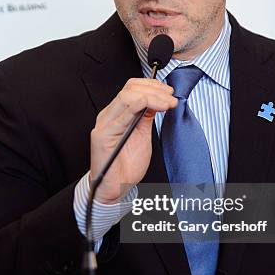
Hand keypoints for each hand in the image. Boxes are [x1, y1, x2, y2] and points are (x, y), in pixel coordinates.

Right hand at [89, 78, 176, 203]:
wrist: (115, 188)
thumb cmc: (125, 166)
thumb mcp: (142, 136)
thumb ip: (146, 117)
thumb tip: (157, 101)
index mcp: (117, 114)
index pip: (132, 88)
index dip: (152, 85)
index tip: (169, 93)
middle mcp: (109, 116)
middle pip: (130, 88)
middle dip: (155, 89)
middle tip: (171, 98)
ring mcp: (105, 124)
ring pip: (127, 96)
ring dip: (152, 96)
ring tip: (167, 104)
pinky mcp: (103, 135)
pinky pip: (121, 115)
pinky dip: (139, 105)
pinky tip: (154, 106)